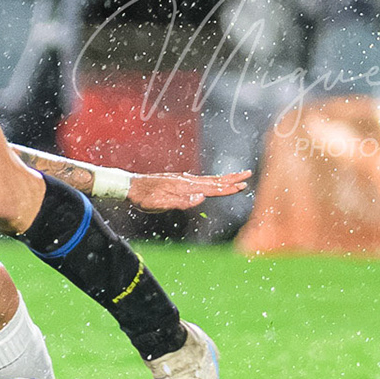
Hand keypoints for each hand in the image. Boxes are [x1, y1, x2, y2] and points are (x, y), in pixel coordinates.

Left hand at [125, 169, 251, 211]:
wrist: (131, 186)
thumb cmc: (145, 198)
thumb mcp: (161, 204)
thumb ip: (182, 202)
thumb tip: (202, 198)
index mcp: (185, 187)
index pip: (211, 188)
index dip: (227, 188)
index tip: (242, 186)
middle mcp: (186, 181)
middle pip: (213, 180)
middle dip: (231, 178)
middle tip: (248, 174)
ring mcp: (183, 180)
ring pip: (208, 179)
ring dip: (223, 178)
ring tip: (236, 177)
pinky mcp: (178, 181)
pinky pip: (200, 180)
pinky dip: (211, 180)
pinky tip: (212, 181)